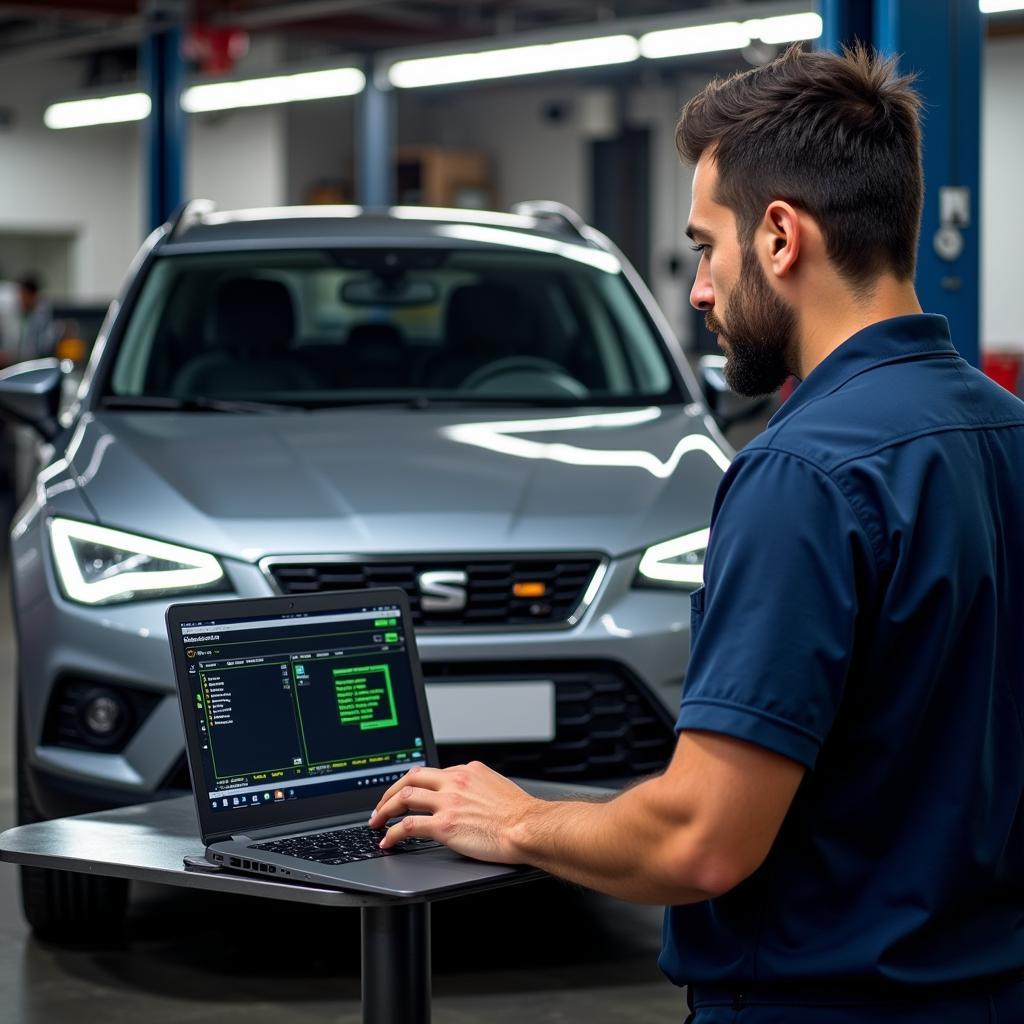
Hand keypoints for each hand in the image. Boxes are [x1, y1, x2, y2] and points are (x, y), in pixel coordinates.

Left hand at [368, 762, 538, 863]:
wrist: (528, 827)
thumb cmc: (520, 814)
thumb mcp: (497, 787)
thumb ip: (477, 787)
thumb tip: (469, 795)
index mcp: (467, 771)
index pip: (431, 773)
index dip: (413, 784)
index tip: (406, 794)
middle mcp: (455, 781)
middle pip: (411, 778)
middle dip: (391, 791)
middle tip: (381, 806)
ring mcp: (448, 802)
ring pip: (404, 798)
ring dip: (385, 810)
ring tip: (377, 822)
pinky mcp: (444, 825)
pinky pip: (408, 826)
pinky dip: (392, 833)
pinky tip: (388, 841)